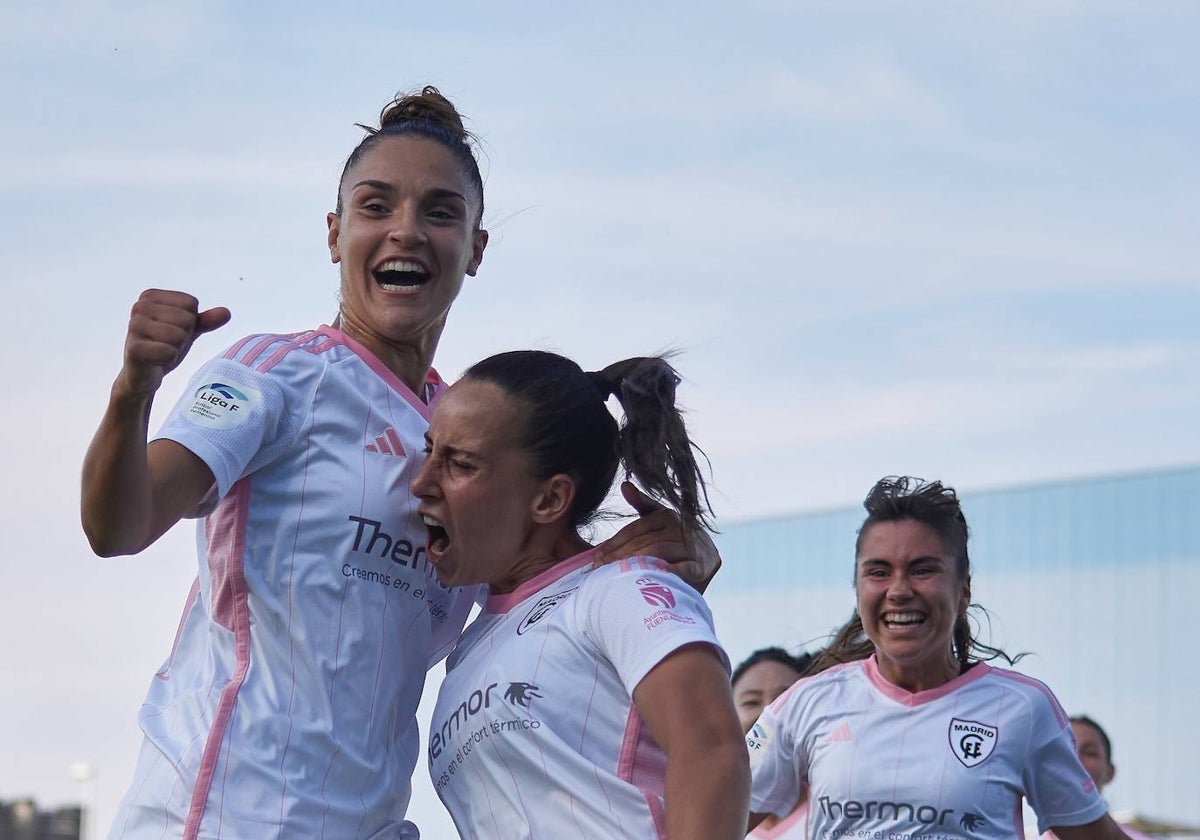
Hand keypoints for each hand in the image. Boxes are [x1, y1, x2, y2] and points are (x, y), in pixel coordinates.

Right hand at [118, 289, 230, 397]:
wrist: (143, 374)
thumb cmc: (163, 346)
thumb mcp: (188, 330)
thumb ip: (206, 320)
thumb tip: (226, 313)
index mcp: (150, 296)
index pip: (191, 303)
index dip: (189, 322)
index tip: (171, 330)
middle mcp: (139, 307)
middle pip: (187, 319)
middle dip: (183, 336)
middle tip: (166, 343)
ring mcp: (134, 327)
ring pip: (179, 336)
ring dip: (176, 348)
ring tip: (161, 351)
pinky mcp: (134, 348)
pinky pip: (170, 352)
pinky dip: (169, 359)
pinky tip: (156, 360)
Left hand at [594, 481, 721, 590]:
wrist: (705, 563)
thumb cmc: (674, 543)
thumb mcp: (659, 522)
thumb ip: (642, 505)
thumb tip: (625, 485)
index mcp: (668, 515)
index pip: (635, 529)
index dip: (614, 542)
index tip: (596, 556)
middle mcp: (682, 528)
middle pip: (644, 541)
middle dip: (619, 555)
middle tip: (600, 568)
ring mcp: (693, 547)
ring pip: (658, 551)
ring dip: (635, 563)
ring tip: (616, 575)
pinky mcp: (702, 566)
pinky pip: (682, 568)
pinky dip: (667, 571)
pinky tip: (650, 576)